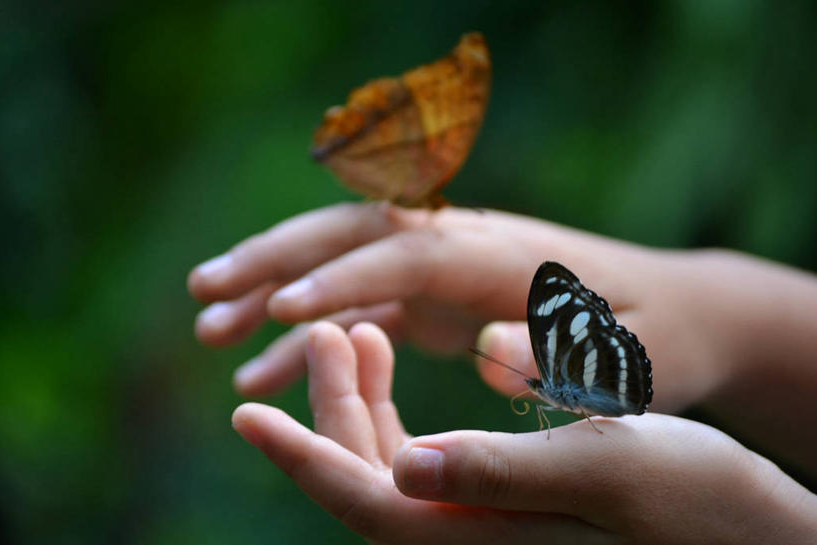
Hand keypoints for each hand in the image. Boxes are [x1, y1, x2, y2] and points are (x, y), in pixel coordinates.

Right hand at [188, 202, 718, 411]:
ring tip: (207, 326)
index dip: (345, 278)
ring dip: (272, 287)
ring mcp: (447, 266)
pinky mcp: (439, 293)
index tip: (277, 308)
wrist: (673, 312)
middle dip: (277, 257)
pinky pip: (358, 306)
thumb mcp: (627, 361)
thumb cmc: (655, 342)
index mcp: (505, 256)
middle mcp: (465, 245)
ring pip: (341, 263)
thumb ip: (562, 355)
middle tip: (204, 291)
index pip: (411, 254)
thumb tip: (484, 346)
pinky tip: (260, 367)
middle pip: (356, 235)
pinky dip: (309, 334)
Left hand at [232, 322, 816, 544]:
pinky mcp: (497, 497)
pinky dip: (395, 403)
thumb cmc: (693, 498)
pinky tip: (392, 348)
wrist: (744, 525)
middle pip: (362, 473)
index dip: (300, 453)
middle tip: (316, 327)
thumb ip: (499, 471)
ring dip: (358, 396)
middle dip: (328, 402)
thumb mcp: (604, 469)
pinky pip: (421, 453)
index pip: (363, 499)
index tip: (243, 413)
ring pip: (385, 458)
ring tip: (351, 330)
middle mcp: (464, 536)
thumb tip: (405, 467)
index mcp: (477, 535)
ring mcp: (477, 520)